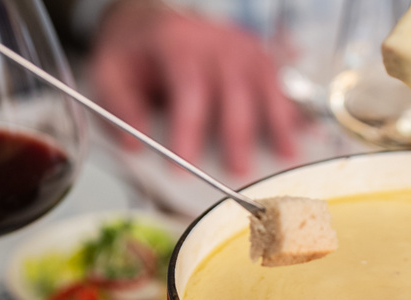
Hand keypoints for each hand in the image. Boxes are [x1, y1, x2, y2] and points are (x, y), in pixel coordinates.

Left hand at [88, 1, 298, 174]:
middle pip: (234, 90)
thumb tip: (135, 143)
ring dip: (277, 121)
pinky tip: (299, 134)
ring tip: (285, 154)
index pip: (188, 90)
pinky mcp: (258, 54)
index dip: (189, 131)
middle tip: (238, 170)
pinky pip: (280, 82)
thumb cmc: (137, 51)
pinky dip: (291, 109)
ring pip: (265, 84)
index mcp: (176, 44)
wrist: (153, 18)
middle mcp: (215, 41)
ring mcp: (241, 46)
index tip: (184, 166)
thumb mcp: (111, 72)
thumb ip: (121, 107)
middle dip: (238, 134)